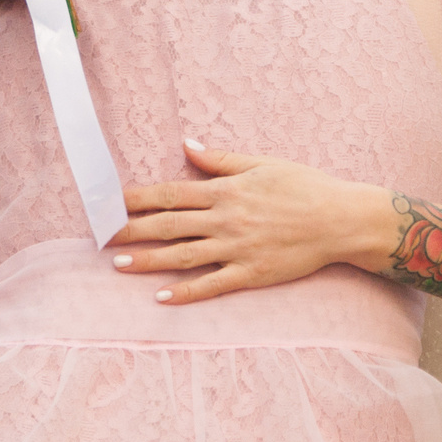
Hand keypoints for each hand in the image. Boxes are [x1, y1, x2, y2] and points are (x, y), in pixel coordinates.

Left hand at [108, 142, 394, 303]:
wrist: (342, 220)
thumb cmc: (305, 186)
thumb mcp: (262, 163)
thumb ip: (221, 159)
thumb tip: (187, 145)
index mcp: (225, 191)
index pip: (171, 194)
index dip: (137, 199)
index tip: (109, 202)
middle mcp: (225, 220)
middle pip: (168, 225)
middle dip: (131, 230)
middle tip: (100, 236)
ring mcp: (237, 249)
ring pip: (183, 256)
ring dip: (149, 260)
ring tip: (119, 264)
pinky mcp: (252, 273)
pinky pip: (212, 285)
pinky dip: (186, 292)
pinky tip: (160, 296)